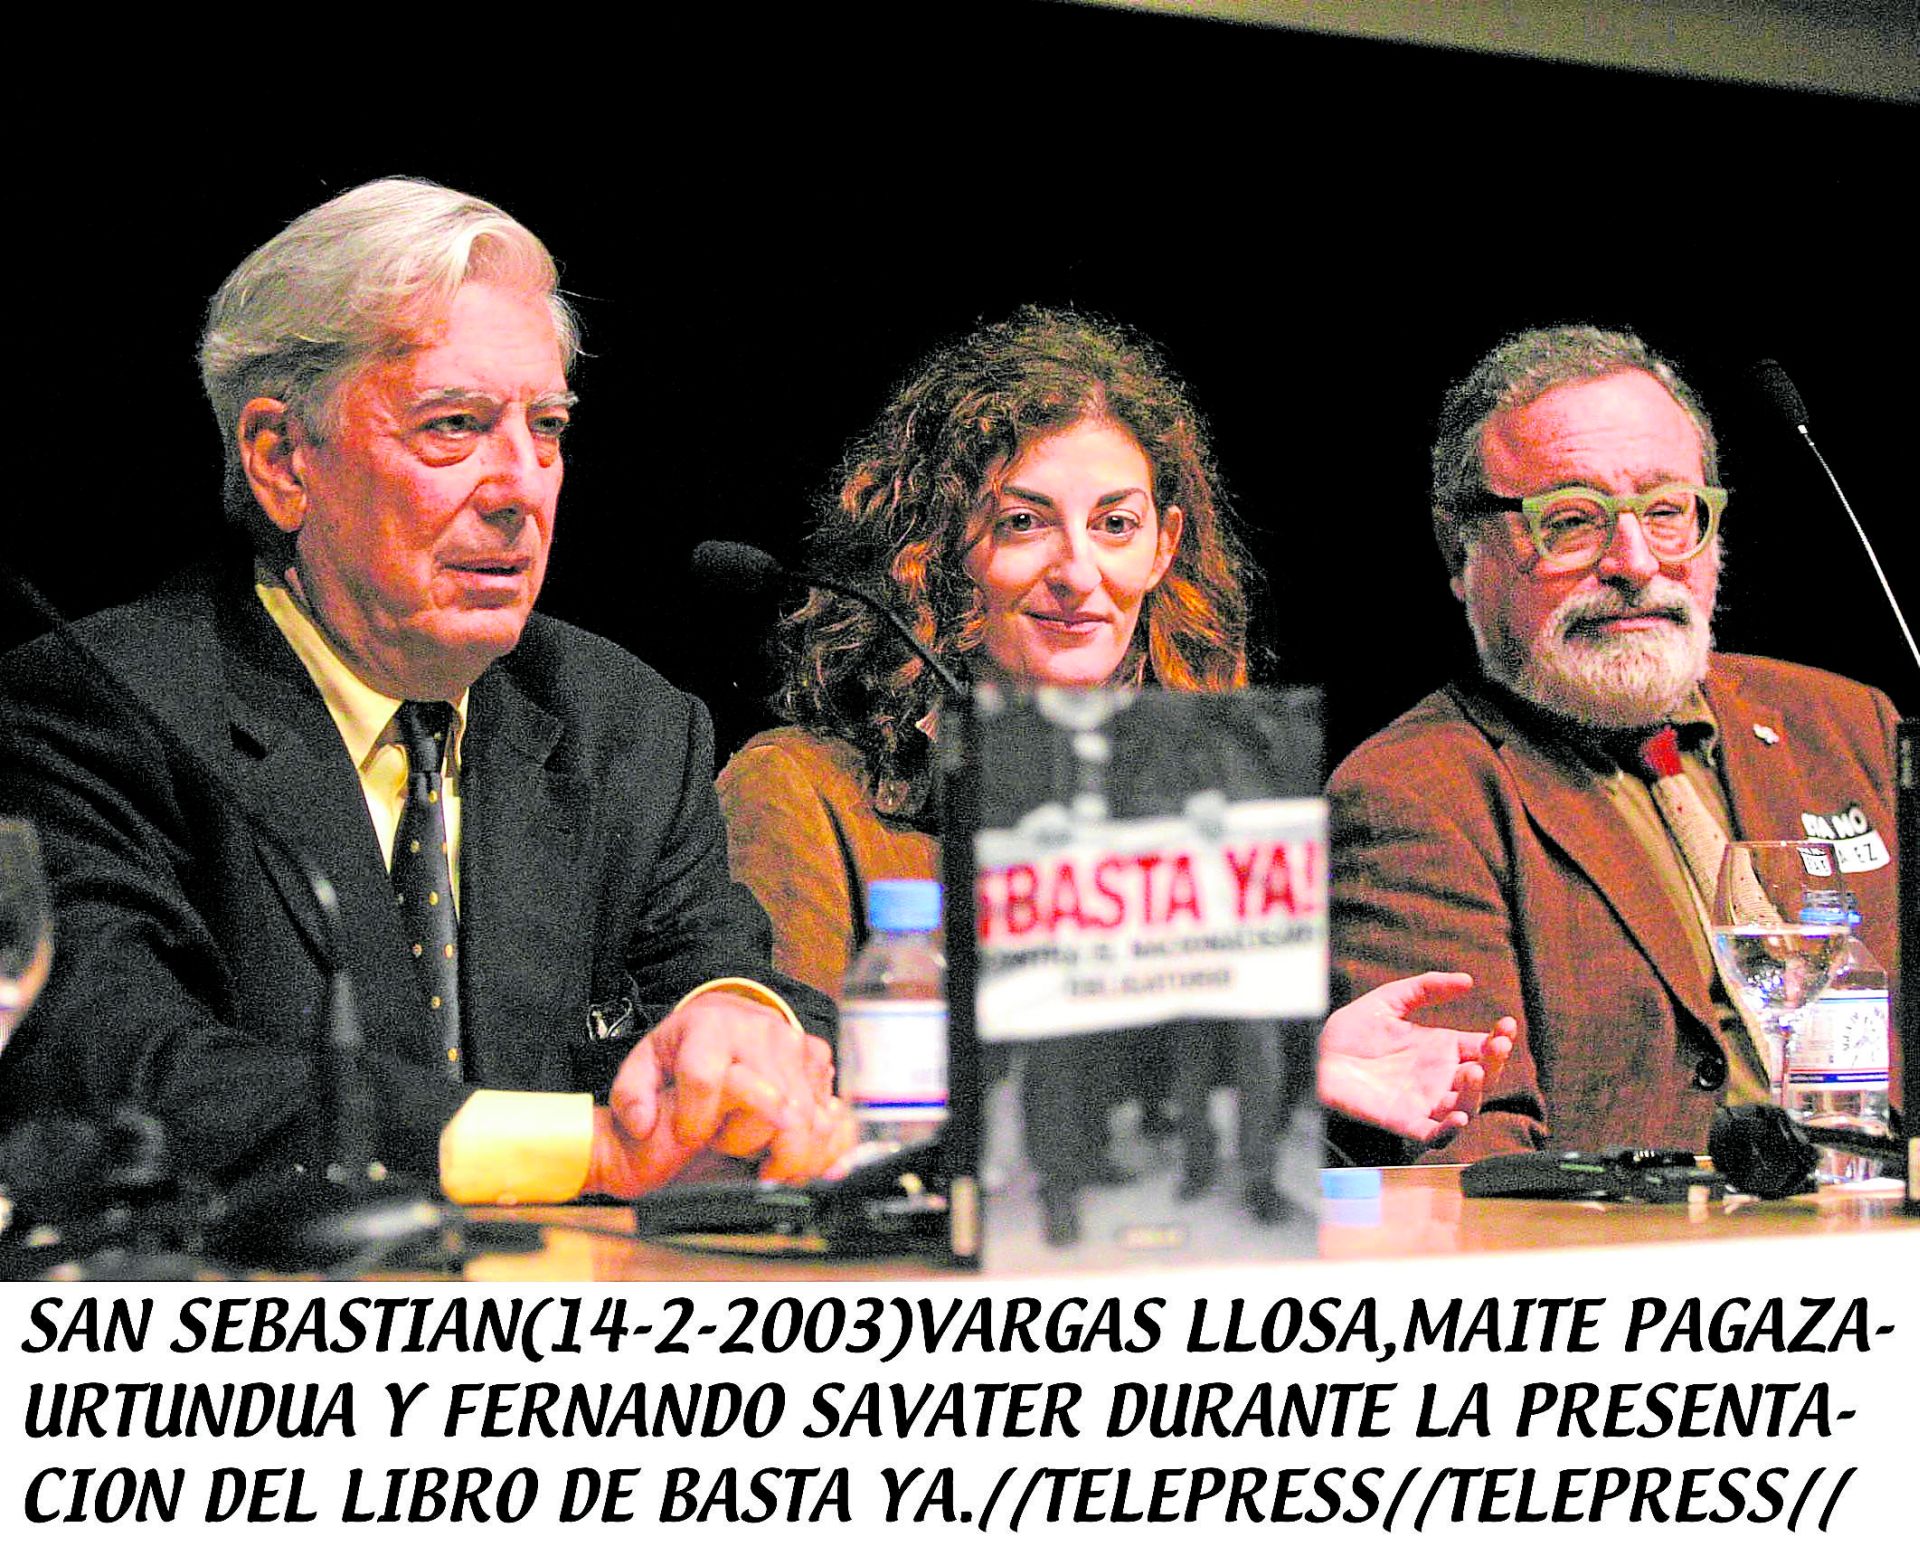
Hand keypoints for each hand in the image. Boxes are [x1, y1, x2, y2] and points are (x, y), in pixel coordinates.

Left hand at [594, 991, 846, 1192]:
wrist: (727, 1018)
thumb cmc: (686, 1049)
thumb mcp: (645, 1065)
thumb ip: (632, 1096)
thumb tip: (644, 1125)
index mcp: (709, 1028)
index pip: (705, 1078)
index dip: (696, 1119)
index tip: (689, 1139)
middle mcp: (758, 1031)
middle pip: (765, 1104)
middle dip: (743, 1141)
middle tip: (723, 1148)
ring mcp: (793, 1044)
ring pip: (803, 1116)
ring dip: (783, 1153)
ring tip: (758, 1165)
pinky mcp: (817, 1059)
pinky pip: (827, 1111)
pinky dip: (811, 1143)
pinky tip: (784, 1151)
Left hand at [1317, 972, 1515, 1142]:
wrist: (1315, 1057)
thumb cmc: (1349, 1032)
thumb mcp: (1390, 1000)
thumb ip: (1426, 988)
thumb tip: (1468, 980)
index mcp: (1440, 1049)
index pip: (1482, 1048)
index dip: (1499, 1039)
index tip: (1505, 1025)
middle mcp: (1438, 1078)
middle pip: (1482, 1077)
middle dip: (1495, 1062)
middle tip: (1497, 1044)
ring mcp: (1424, 1102)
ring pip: (1466, 1106)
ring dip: (1476, 1092)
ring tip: (1473, 1070)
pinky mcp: (1405, 1121)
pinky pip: (1435, 1135)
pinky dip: (1450, 1130)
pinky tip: (1458, 1116)